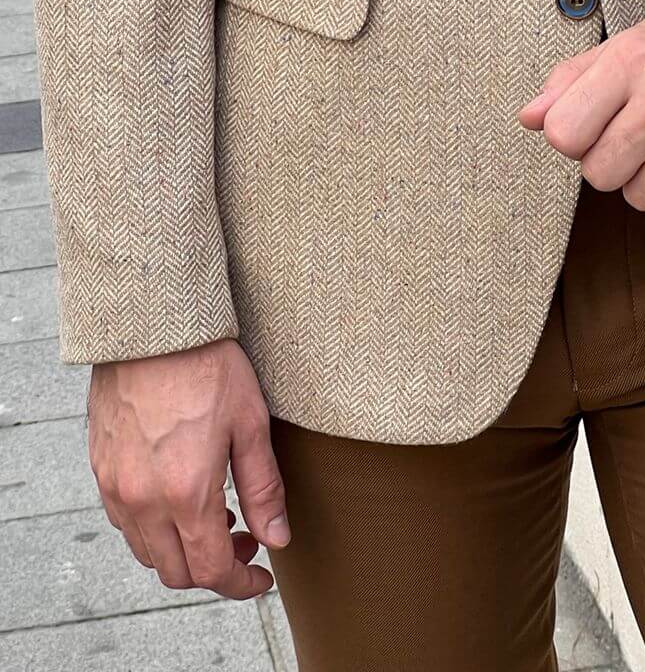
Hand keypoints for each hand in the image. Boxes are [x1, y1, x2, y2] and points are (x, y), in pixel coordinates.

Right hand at [88, 338, 287, 598]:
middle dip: (213, 569)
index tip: (261, 576)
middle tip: (244, 539)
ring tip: (216, 514)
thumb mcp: (250, 424)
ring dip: (181, 551)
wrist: (153, 326)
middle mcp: (143, 500)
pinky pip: (124, 522)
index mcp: (186, 494)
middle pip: (176, 572)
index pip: (210, 570)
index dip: (240, 583)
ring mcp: (115, 487)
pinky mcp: (101, 468)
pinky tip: (178, 497)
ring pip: (147, 552)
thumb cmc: (208, 366)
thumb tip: (277, 539)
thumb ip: (264, 489)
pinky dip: (153, 528)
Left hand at [519, 0, 644, 211]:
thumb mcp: (635, 42)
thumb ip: (576, 78)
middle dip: (613, 161)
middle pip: (599, 173)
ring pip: (641, 196)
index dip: (573, 137)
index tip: (595, 126)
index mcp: (635, 57)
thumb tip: (529, 117)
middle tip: (640, 136)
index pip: (563, 133)